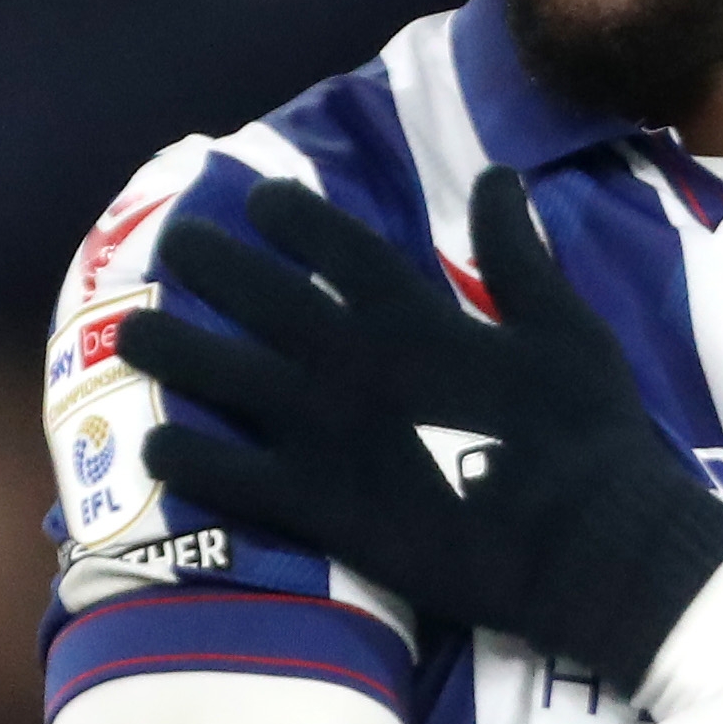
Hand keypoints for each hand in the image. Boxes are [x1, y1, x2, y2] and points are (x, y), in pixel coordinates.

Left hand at [117, 167, 722, 693]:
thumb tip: (497, 179)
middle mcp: (354, 360)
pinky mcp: (318, 504)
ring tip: (132, 333)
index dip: (287, 213)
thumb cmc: (590, 433)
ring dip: (172, 348)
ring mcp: (327, 432)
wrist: (589, 544)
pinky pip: (228, 472)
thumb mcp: (569, 325)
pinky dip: (187, 454)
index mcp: (417, 314)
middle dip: (208, 262)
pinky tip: (156, 442)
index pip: (332, 242)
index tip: (257, 202)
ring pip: (223, 374)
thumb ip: (519, 253)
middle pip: (258, 294)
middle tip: (176, 246)